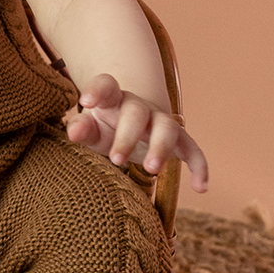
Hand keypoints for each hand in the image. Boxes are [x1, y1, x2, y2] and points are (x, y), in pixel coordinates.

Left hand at [64, 73, 208, 192]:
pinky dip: (199, 167)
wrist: (133, 129)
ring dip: (160, 148)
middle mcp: (140, 107)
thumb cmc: (105, 129)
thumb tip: (73, 131)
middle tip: (116, 160)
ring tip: (151, 170)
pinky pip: (193, 150)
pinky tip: (200, 188)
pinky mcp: (179, 141)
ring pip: (167, 128)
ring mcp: (161, 122)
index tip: (85, 102)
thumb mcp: (90, 130)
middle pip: (137, 112)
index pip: (106, 85)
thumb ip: (82, 129)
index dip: (97, 90)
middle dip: (127, 135)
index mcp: (113, 100)